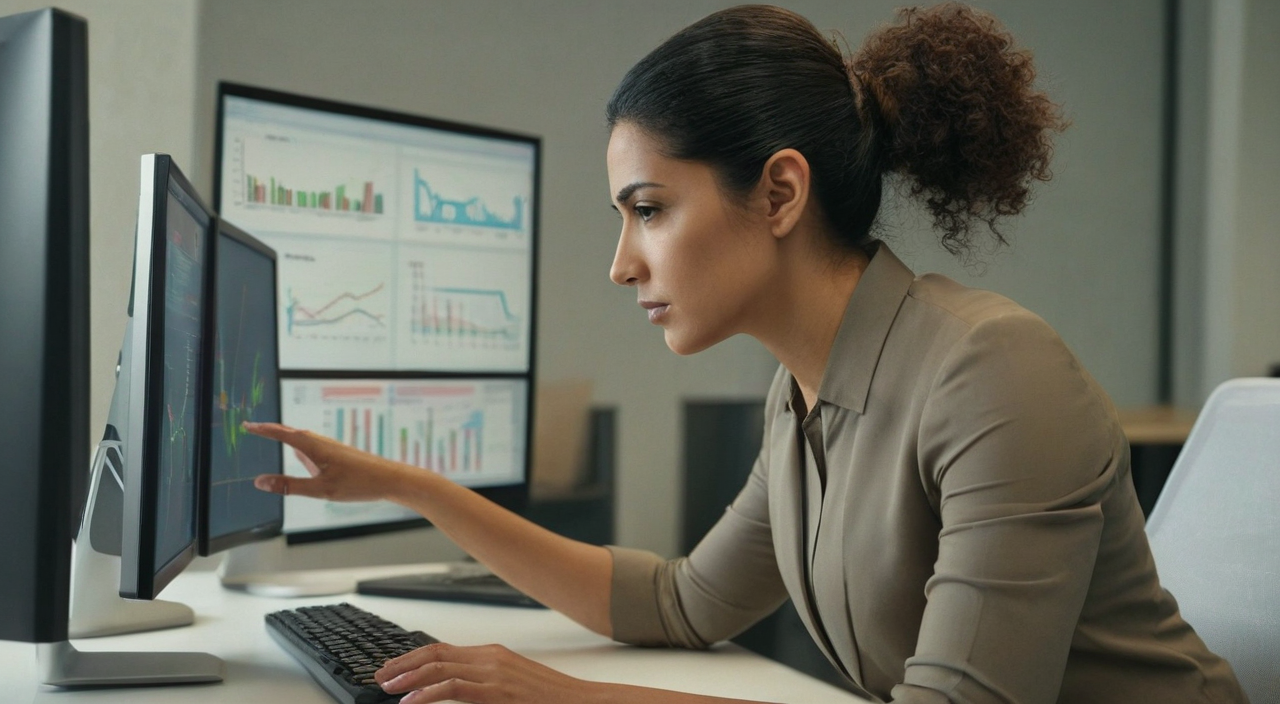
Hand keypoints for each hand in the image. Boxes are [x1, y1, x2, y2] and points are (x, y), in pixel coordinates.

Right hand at [243, 421, 405, 502]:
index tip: (246, 425)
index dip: (263, 430)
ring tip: (271, 434)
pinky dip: (300, 447)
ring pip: (303, 440)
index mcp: (314, 446)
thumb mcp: (320, 489)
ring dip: (285, 436)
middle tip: (253, 428)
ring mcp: (330, 448)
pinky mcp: (338, 455)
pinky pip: (313, 447)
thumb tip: (259, 482)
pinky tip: (303, 454)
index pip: (281, 434)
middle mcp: (321, 442)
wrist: (390, 479)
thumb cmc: (358, 483)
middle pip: (291, 433)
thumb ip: (289, 486)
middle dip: (271, 431)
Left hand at [375, 641, 595, 702]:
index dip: (413, 657)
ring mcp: (494, 672)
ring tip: (388, 687)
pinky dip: (427, 694)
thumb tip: (453, 690)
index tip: (393, 668)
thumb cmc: (550, 699)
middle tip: (381, 676)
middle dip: (403, 664)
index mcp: (493, 654)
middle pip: (435, 653)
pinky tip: (411, 701)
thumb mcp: (512, 685)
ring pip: (439, 666)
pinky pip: (453, 688)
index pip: (443, 649)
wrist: (581, 701)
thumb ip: (484, 683)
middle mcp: (490, 657)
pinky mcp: (497, 691)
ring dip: (408, 677)